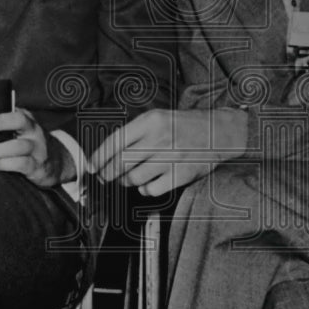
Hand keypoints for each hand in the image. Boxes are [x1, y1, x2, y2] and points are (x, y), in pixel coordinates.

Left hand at [0, 109, 74, 187]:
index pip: (14, 113)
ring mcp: (37, 148)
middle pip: (18, 122)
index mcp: (27, 120)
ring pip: (17, 146)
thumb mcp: (21, 132)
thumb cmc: (29, 144)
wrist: (56, 162)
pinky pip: (21, 164)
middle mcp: (34, 131)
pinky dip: (4, 165)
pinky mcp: (37, 165)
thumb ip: (4, 128)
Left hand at [90, 108, 246, 196]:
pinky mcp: (181, 175)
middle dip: (107, 173)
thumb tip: (106, 155)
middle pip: (121, 163)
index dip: (98, 157)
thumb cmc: (182, 126)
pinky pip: (152, 190)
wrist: (217, 132)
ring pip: (134, 178)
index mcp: (151, 121)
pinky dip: (145, 190)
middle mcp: (160, 139)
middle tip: (105, 176)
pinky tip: (148, 184)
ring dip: (126, 182)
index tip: (91, 166)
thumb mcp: (157, 118)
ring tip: (128, 178)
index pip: (115, 141)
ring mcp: (171, 158)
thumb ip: (133, 133)